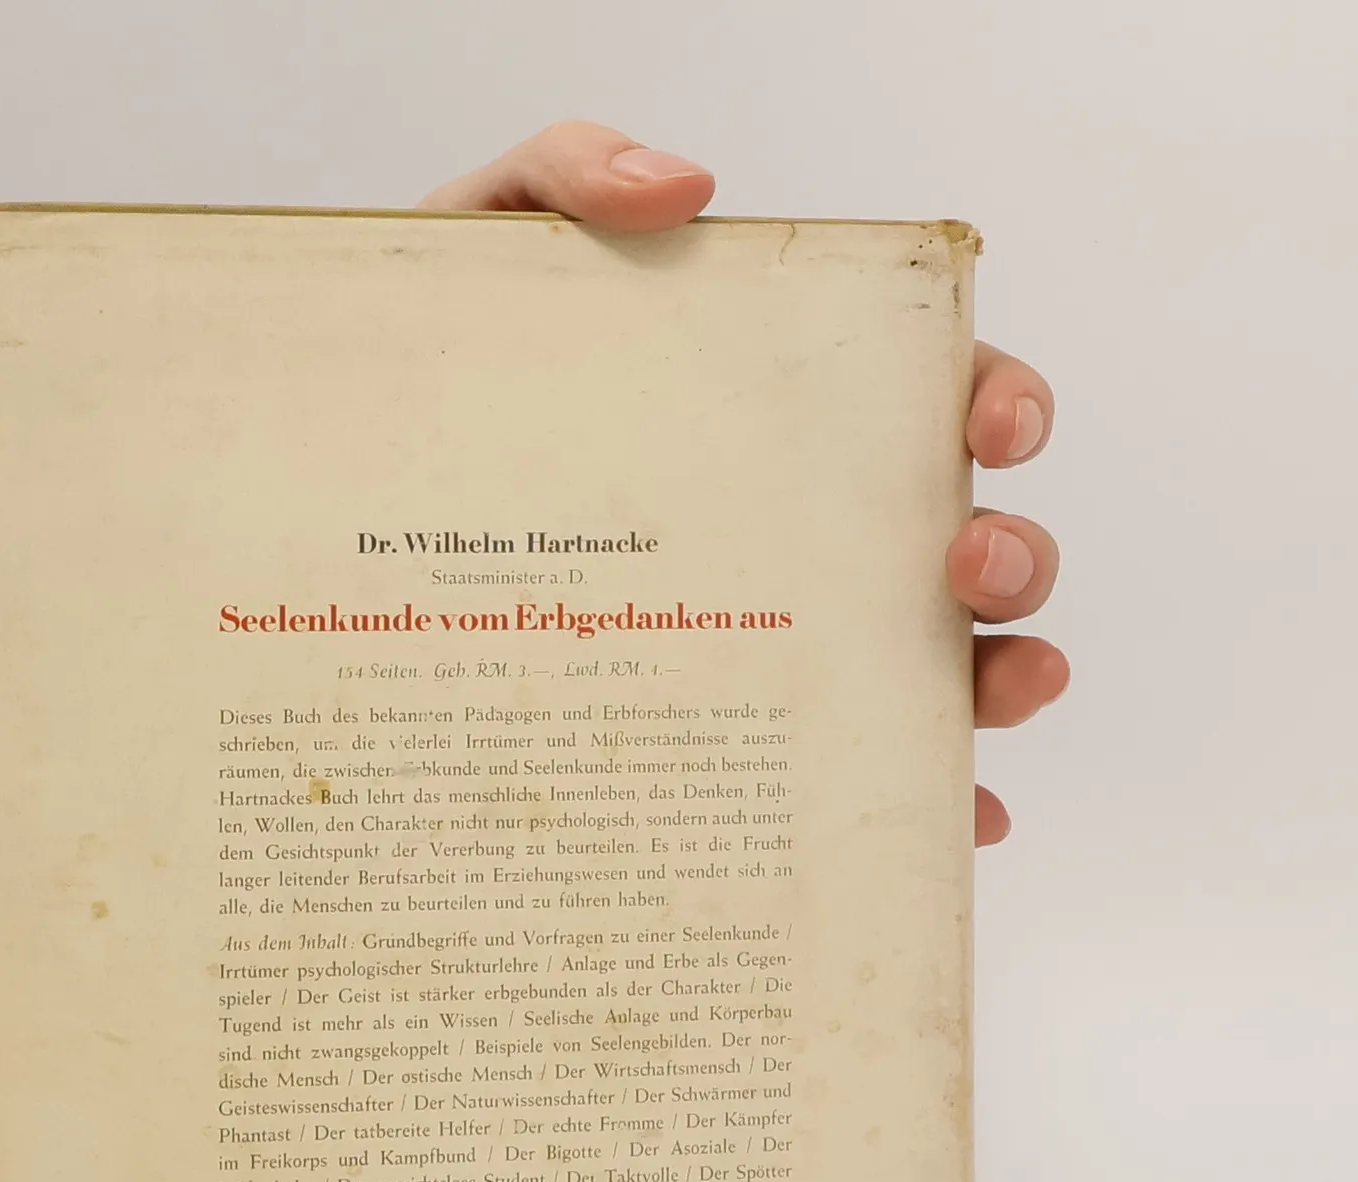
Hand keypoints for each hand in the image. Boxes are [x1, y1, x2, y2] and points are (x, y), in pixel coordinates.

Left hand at [422, 122, 1066, 846]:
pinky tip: (949, 827)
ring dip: (999, 681)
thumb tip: (682, 183)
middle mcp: (808, 530)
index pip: (930, 394)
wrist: (345, 494)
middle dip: (1013, 555)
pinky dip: (926, 806)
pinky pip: (860, 780)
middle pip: (967, 540)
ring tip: (991, 692)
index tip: (988, 424)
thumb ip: (565, 178)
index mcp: (781, 414)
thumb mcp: (478, 252)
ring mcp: (782, 637)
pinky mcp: (733, 733)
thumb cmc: (441, 379)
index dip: (996, 400)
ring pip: (942, 667)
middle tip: (966, 565)